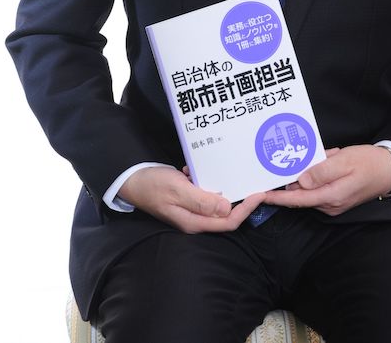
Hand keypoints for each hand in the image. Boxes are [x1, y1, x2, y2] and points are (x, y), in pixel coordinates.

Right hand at [118, 166, 265, 232]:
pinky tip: (198, 169)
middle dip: (242, 199)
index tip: (259, 193)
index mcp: (194, 221)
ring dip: (224, 187)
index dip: (246, 209)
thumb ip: (202, 200)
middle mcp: (195, 219)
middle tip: (254, 181)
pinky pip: (205, 192)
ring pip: (217, 202)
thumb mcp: (177, 190)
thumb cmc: (152, 185)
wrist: (131, 180)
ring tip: (232, 170)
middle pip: (226, 214)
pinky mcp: (187, 199)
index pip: (228, 221)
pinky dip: (207, 180)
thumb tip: (227, 207)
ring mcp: (191, 210)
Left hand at [263, 145, 390, 215]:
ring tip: (323, 154)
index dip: (279, 197)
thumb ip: (321, 171)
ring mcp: (334, 203)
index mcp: (331, 196)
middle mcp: (330, 204)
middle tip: (291, 157)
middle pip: (302, 194)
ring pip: (310, 189)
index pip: (298, 199)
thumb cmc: (369, 163)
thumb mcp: (344, 161)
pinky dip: (318, 173)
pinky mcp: (336, 198)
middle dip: (295, 177)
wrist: (390, 170)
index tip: (262, 194)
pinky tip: (328, 158)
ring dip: (309, 172)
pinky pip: (319, 186)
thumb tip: (301, 180)